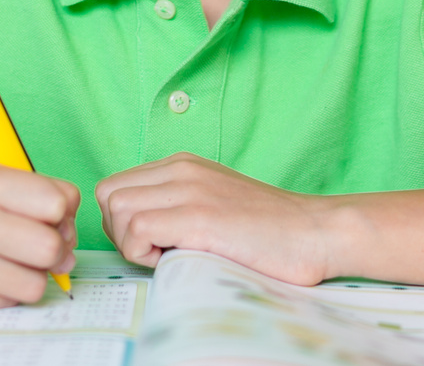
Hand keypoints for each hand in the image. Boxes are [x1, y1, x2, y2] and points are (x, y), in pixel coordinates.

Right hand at [0, 163, 79, 310]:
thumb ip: (37, 195)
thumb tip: (71, 237)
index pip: (58, 203)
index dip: (63, 212)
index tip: (51, 216)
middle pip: (49, 247)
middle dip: (56, 248)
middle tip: (43, 246)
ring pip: (35, 284)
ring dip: (34, 275)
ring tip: (16, 261)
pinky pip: (9, 302)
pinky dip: (9, 290)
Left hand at [95, 153, 337, 284]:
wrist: (315, 231)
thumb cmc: (269, 230)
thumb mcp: (214, 202)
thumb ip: (177, 204)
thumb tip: (138, 229)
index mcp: (182, 164)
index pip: (116, 185)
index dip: (121, 220)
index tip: (149, 242)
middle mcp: (181, 169)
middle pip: (108, 194)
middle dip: (118, 230)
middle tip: (152, 250)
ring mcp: (189, 189)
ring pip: (117, 209)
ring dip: (131, 242)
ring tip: (167, 254)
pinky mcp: (199, 216)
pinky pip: (138, 230)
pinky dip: (144, 254)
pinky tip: (176, 258)